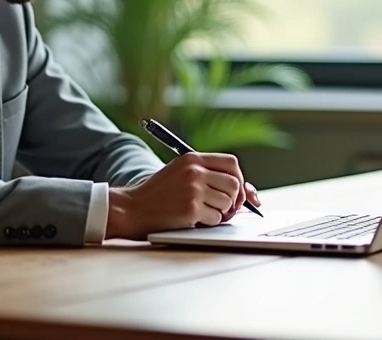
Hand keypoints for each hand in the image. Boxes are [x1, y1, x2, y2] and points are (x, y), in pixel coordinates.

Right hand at [105, 152, 257, 239]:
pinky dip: (209, 223)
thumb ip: (209, 177)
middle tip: (226, 208)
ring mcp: (193, 189)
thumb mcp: (180, 175)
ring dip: (221, 213)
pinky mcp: (191, 208)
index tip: (237, 191)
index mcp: (191, 159)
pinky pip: (216, 218)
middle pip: (234, 184)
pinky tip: (194, 219)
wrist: (131, 208)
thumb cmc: (157, 194)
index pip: (231, 163)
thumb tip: (250, 194)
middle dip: (234, 200)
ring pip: (228, 203)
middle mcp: (194, 171)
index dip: (239, 179)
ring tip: (205, 213)